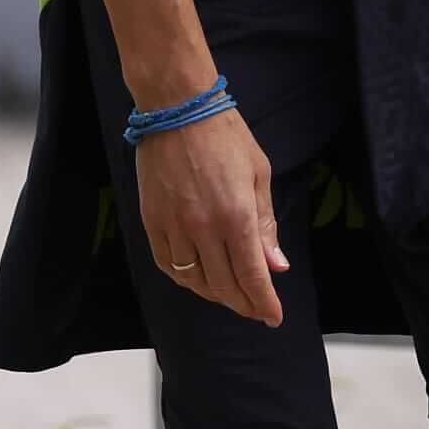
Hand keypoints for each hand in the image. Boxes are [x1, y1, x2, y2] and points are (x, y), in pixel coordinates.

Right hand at [136, 109, 289, 323]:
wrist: (178, 111)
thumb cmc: (227, 136)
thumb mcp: (258, 174)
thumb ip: (265, 224)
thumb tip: (275, 266)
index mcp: (236, 215)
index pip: (251, 275)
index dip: (264, 301)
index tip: (274, 317)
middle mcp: (204, 228)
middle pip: (224, 285)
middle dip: (244, 303)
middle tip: (257, 309)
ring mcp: (174, 228)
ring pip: (195, 281)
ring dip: (216, 295)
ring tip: (232, 296)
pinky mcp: (152, 223)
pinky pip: (169, 266)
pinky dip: (186, 280)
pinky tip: (199, 280)